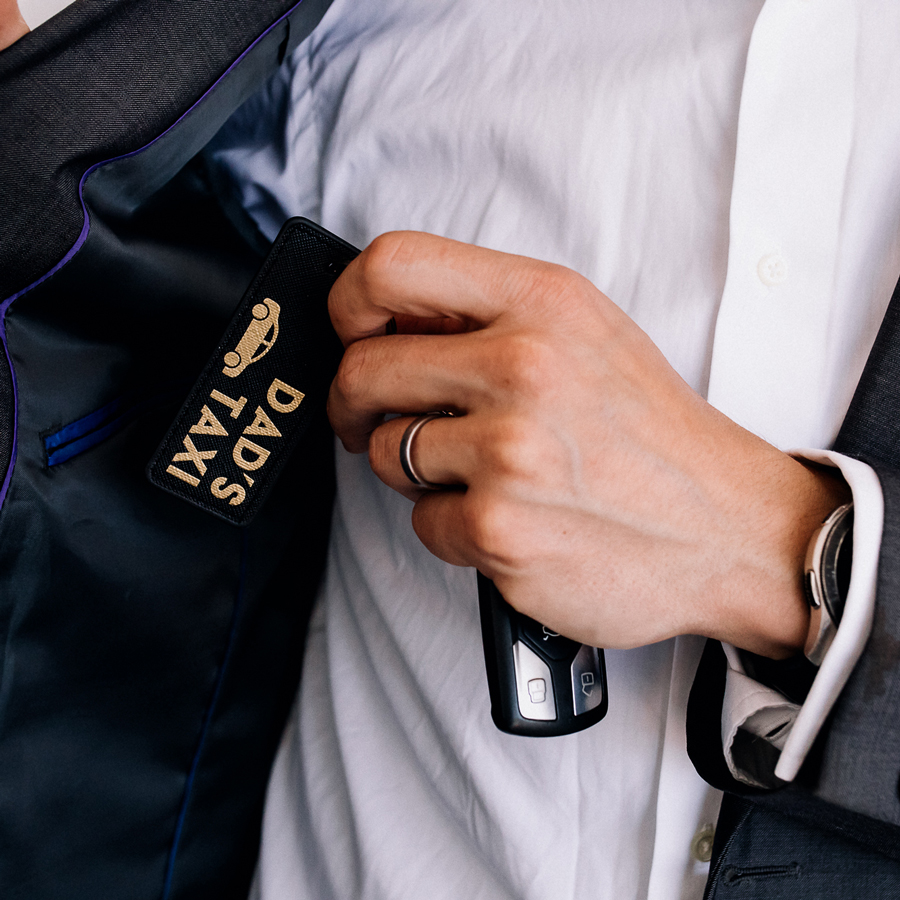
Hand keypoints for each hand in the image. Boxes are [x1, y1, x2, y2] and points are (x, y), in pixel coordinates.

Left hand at [327, 232, 849, 656]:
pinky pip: (421, 521)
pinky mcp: (498, 526)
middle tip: (376, 421)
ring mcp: (508, 449)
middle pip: (364, 368)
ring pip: (384, 451)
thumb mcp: (588, 337)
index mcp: (542, 302)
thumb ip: (492, 316)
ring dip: (416, 471)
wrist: (727, 530)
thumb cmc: (652, 437)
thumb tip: (391, 322)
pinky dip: (452, 527)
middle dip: (357, 403)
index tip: (353, 334)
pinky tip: (510, 521)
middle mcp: (523, 365)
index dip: (348, 302)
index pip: (392, 265)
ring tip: (484, 476)